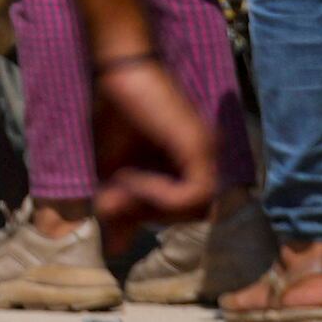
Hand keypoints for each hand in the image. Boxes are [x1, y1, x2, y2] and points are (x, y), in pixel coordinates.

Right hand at [82, 52, 216, 235]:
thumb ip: (121, 210)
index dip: (150, 218)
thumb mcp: (113, 173)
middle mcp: (208, 162)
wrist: (117, 70)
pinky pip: (193, 195)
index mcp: (192, 166)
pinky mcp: (201, 149)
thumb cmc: (115, 112)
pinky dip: (162, 197)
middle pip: (191, 217)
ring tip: (122, 185)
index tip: (116, 207)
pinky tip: (135, 178)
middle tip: (114, 201)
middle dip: (149, 216)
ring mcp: (208, 155)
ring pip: (195, 211)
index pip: (184, 214)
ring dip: (152, 207)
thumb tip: (116, 250)